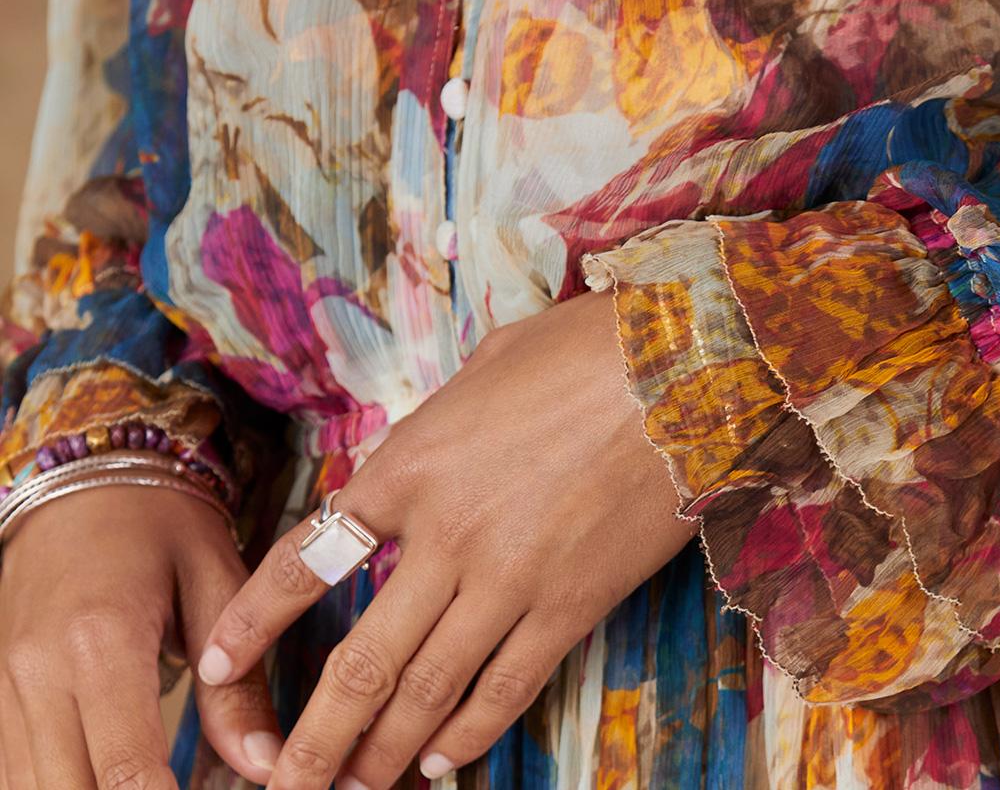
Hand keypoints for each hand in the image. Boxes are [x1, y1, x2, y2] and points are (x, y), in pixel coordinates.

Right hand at [0, 484, 279, 786]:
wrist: (88, 471)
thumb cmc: (163, 519)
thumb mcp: (216, 579)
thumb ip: (238, 681)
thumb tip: (267, 765)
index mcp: (100, 641)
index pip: (124, 771)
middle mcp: (36, 675)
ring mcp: (4, 690)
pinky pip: (13, 774)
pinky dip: (57, 789)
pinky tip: (107, 782)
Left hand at [198, 290, 692, 788]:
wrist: (687, 366)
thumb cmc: (589, 346)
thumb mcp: (491, 363)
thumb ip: (442, 420)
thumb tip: (424, 448)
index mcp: (411, 464)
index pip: (309, 558)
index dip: (257, 621)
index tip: (220, 666)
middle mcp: (446, 534)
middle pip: (361, 663)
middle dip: (313, 740)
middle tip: (284, 787)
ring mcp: (510, 579)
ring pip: (425, 694)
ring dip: (380, 757)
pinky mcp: (572, 605)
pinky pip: (505, 690)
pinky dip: (467, 736)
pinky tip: (441, 763)